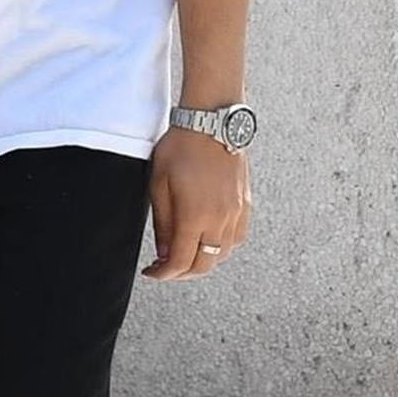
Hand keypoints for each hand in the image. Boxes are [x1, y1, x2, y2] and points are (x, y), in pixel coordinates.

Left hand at [145, 128, 249, 280]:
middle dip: (182, 273)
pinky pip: (236, 239)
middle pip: (204, 265)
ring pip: (222, 254)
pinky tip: (209, 240)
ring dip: (202, 261)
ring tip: (185, 253)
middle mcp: (220, 220)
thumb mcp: (158, 185)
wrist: (211, 122)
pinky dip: (221, 248)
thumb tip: (165, 252)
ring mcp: (236, 212)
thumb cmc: (181, 148)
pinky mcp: (245, 204)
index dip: (163, 274)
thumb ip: (163, 224)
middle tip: (166, 268)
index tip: (152, 273)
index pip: (181, 262)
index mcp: (195, 217)